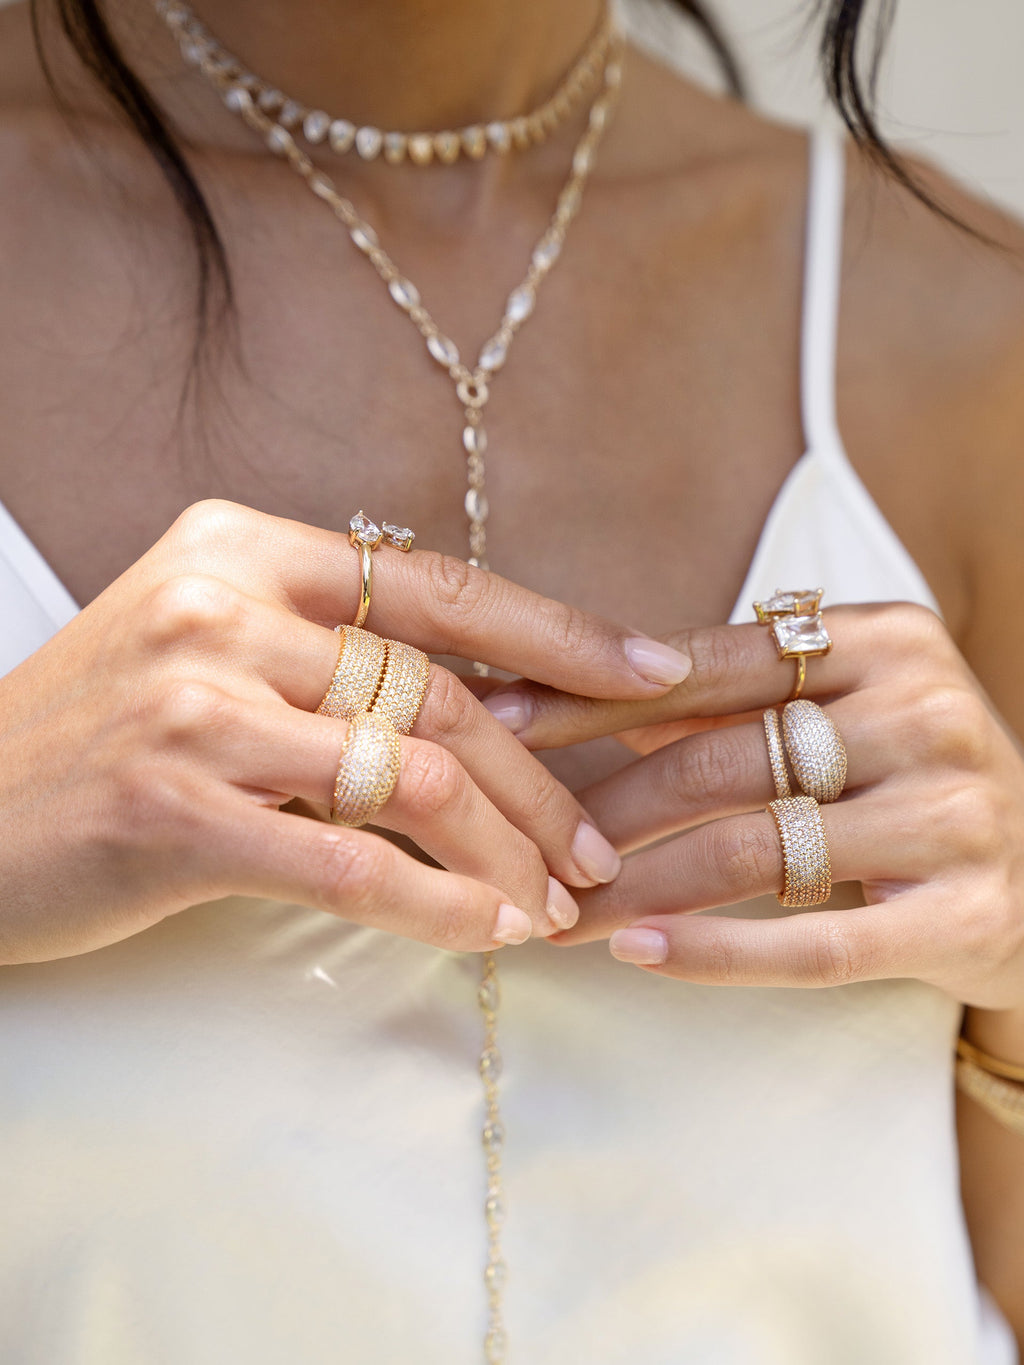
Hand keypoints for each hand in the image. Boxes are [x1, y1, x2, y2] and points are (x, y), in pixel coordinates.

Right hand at [0, 500, 691, 964]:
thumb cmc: (104, 741)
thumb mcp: (216, 660)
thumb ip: (339, 666)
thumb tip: (508, 711)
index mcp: (245, 550)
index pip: (441, 585)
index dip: (561, 633)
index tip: (653, 674)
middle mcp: (223, 606)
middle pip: (444, 696)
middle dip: (545, 785)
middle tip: (598, 850)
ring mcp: (196, 701)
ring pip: (417, 777)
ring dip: (506, 854)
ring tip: (549, 907)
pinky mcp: (174, 803)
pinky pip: (352, 862)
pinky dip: (438, 905)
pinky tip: (484, 934)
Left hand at [483, 603, 1023, 1007]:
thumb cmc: (906, 783)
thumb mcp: (832, 716)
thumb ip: (717, 704)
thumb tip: (560, 693)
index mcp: (884, 639)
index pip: (708, 665)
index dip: (593, 697)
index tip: (497, 723)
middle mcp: (926, 709)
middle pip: (721, 760)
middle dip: (602, 810)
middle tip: (514, 845)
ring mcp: (956, 811)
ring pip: (755, 849)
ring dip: (637, 887)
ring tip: (556, 913)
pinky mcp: (969, 911)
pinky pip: (819, 942)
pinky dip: (718, 951)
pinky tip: (636, 952)